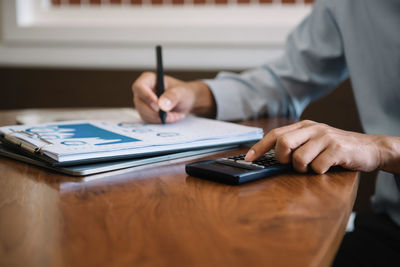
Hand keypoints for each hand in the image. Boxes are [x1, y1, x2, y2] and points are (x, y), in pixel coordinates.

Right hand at [132, 72, 215, 123]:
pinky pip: (150, 121)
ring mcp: (143, 103)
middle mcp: (142, 92)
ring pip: (145, 115)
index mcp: (148, 79)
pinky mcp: (146, 114)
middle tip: (170, 116)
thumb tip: (161, 105)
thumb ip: (172, 96)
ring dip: (160, 118)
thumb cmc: (183, 92)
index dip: (146, 97)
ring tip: (175, 115)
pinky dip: (162, 122)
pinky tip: (172, 117)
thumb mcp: (181, 92)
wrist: (186, 101)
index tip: (158, 107)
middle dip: (155, 113)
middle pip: (140, 104)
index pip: (139, 87)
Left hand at [244, 120, 397, 173]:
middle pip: (283, 144)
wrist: (370, 148)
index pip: (275, 134)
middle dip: (282, 159)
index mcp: (304, 126)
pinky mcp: (337, 149)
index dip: (259, 147)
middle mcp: (312, 128)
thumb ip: (296, 143)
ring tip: (314, 166)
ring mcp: (325, 137)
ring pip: (298, 159)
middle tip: (293, 164)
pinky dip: (319, 172)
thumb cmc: (336, 148)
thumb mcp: (314, 141)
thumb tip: (270, 156)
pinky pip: (317, 167)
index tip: (248, 158)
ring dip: (303, 169)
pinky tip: (327, 167)